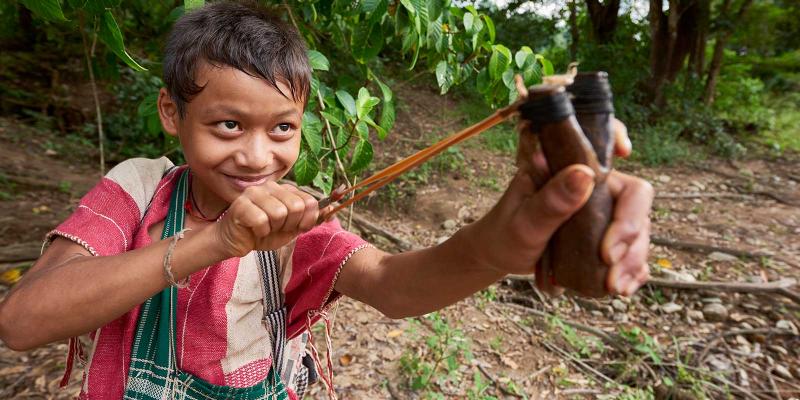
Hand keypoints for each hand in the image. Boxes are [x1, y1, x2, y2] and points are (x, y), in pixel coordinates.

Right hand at [213, 182, 319, 257]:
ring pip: (279, 213)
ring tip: (265, 228)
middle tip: (277, 228)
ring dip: (273, 228)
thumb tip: (332, 208)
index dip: (306, 221)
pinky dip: (260, 232)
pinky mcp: (240, 204)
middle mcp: (271, 187)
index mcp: (285, 190)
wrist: (236, 241)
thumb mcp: (292, 228)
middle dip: (289, 225)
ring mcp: (254, 193)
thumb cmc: (264, 233)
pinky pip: (261, 220)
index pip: (310, 202)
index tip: (295, 228)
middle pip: (296, 207)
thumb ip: (311, 218)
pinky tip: (254, 230)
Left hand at [467, 119, 652, 295]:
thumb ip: (551, 201)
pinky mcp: (607, 239)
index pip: (603, 146)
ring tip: (613, 286)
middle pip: (635, 200)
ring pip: (640, 232)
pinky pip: (634, 254)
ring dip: (632, 260)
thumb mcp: (523, 219)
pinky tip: (620, 287)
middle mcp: (594, 189)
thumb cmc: (505, 231)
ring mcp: (604, 215)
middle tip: (608, 259)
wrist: (499, 255)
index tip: (624, 152)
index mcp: (571, 171)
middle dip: (630, 232)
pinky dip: (633, 272)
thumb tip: (584, 175)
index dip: (618, 138)